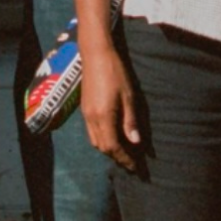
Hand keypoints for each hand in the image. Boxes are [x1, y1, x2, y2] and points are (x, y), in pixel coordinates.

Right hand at [80, 46, 141, 172]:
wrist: (95, 54)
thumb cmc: (115, 72)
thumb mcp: (128, 97)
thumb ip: (130, 121)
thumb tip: (135, 142)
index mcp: (103, 117)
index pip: (113, 147)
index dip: (124, 159)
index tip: (136, 167)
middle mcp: (91, 119)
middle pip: (102, 147)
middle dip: (117, 157)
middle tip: (132, 162)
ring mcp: (86, 114)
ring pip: (95, 141)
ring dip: (108, 149)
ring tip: (124, 151)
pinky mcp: (84, 108)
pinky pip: (92, 132)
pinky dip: (102, 139)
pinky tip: (113, 135)